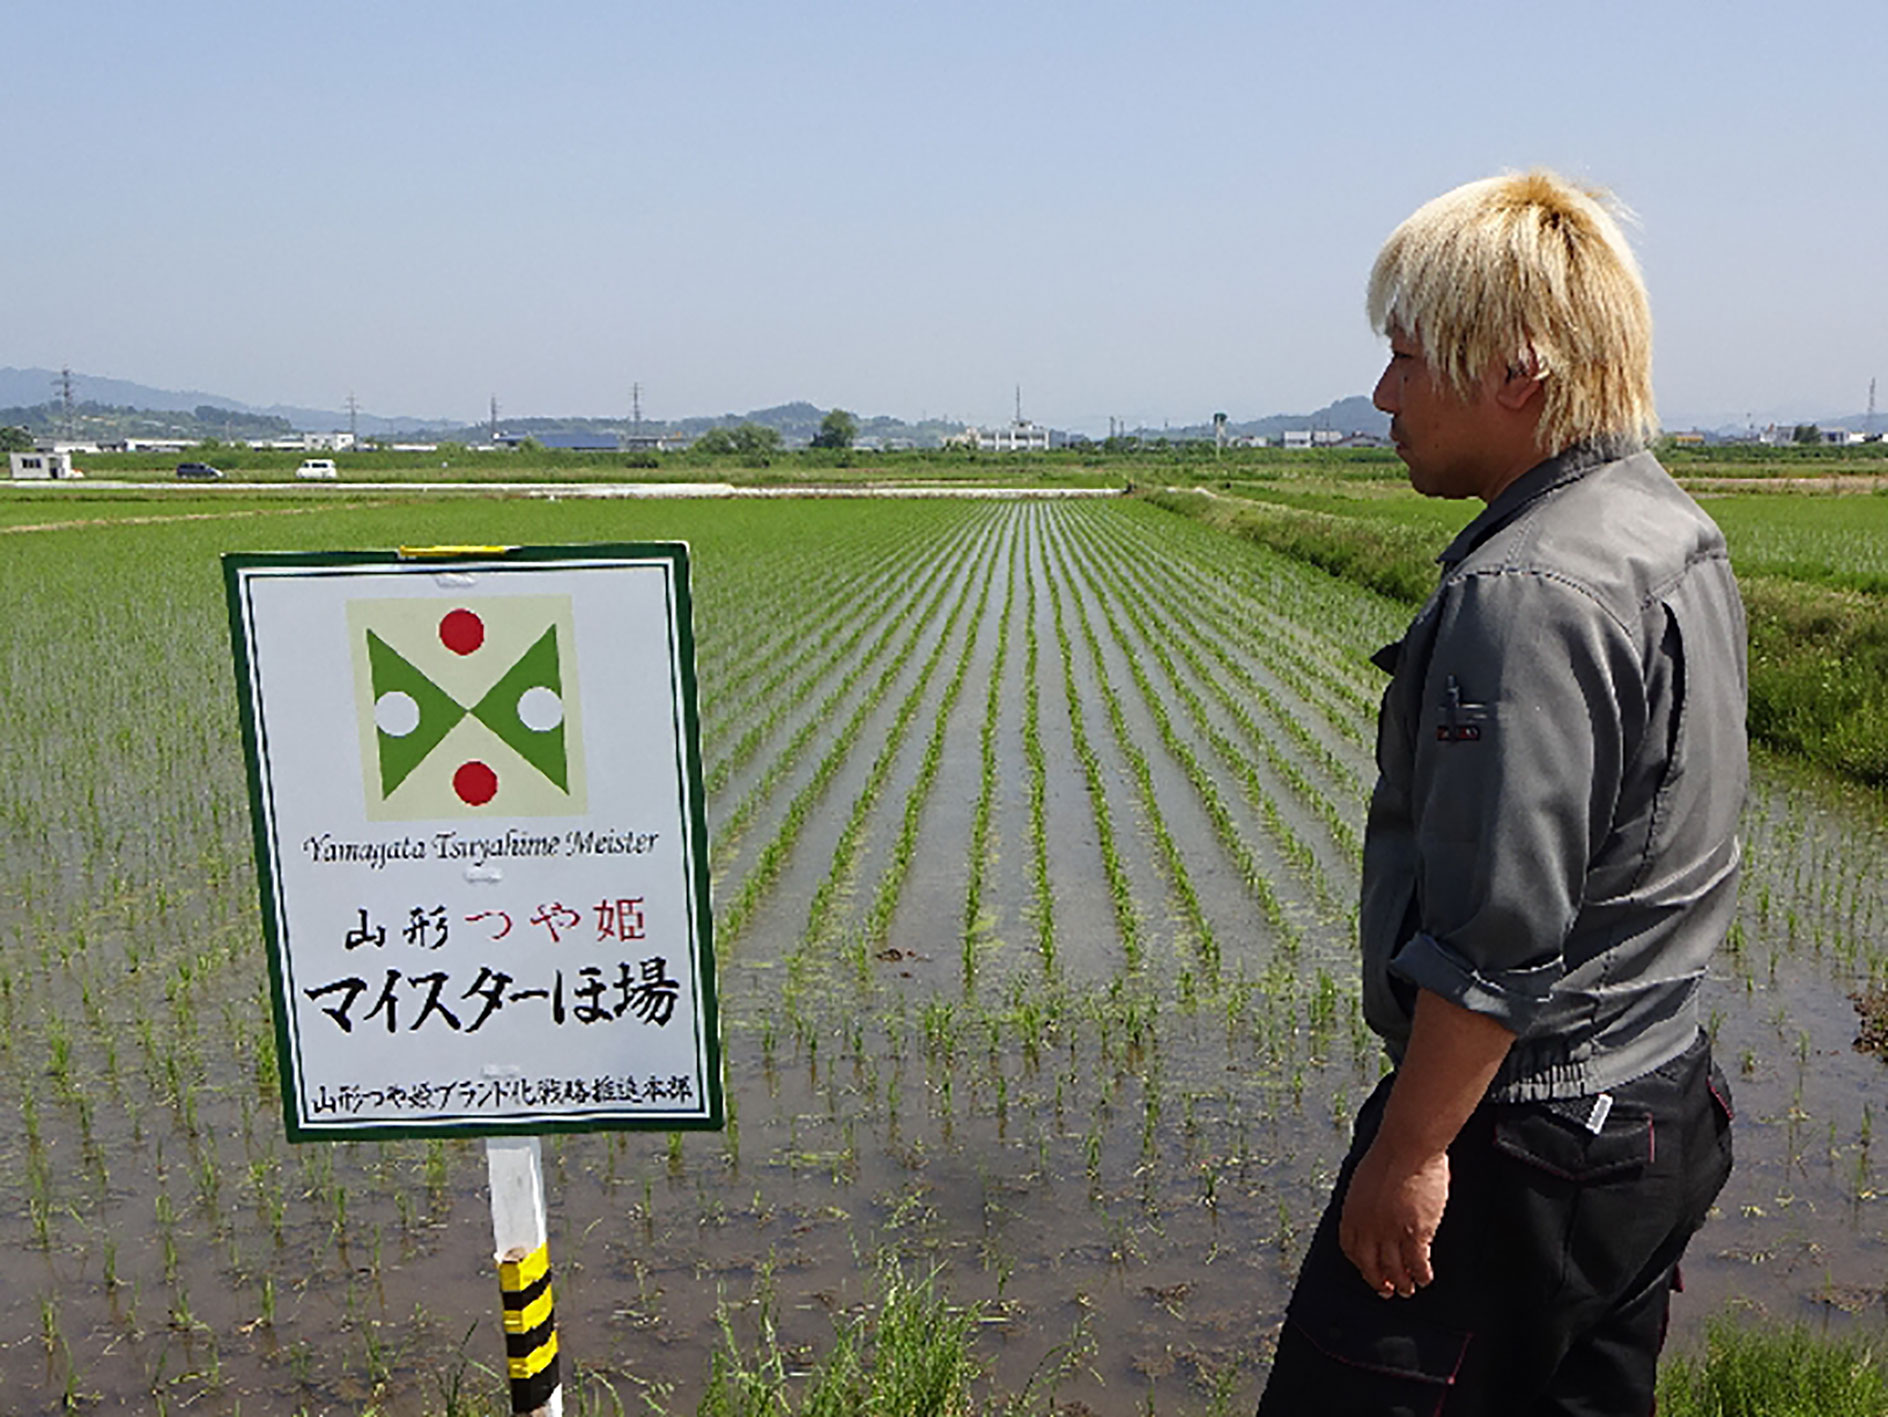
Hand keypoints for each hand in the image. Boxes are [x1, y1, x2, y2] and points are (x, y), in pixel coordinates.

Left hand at [1337, 1136, 1449, 1298]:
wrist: (1407, 1146)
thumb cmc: (1389, 1155)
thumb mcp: (1364, 1180)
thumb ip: (1364, 1202)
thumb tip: (1370, 1214)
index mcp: (1352, 1213)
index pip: (1351, 1249)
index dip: (1361, 1265)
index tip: (1369, 1272)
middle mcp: (1368, 1227)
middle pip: (1371, 1265)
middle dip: (1379, 1281)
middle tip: (1387, 1291)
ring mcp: (1391, 1232)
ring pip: (1395, 1269)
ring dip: (1402, 1283)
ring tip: (1409, 1289)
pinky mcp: (1415, 1232)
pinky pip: (1417, 1263)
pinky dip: (1421, 1274)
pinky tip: (1425, 1278)